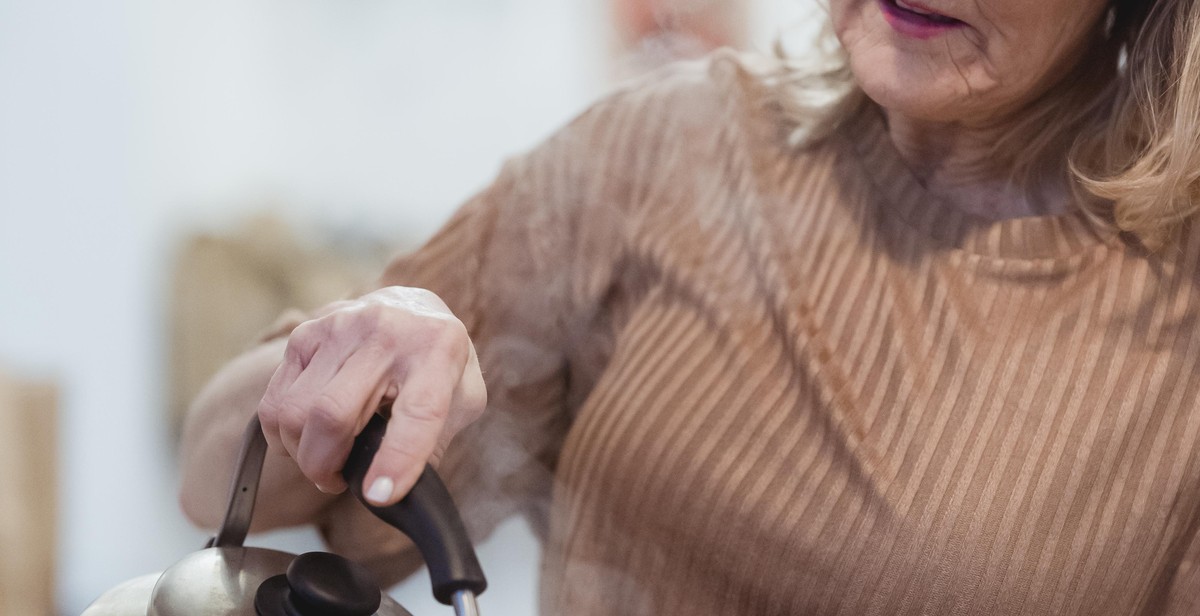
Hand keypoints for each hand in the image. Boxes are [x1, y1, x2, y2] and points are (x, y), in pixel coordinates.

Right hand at [258, 286, 486, 505]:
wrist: (411, 307)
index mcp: (438, 350)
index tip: (379, 496)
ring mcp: (340, 328)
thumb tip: (398, 492)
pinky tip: (304, 437)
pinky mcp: (305, 334)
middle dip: (324, 466)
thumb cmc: (438, 363)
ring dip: (302, 454)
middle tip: (335, 481)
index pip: (417, 411)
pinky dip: (281, 435)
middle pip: (333, 414)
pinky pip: (274, 401)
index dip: (396, 460)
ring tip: (324, 460)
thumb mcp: (463, 398)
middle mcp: (386, 332)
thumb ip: (437, 443)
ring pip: (295, 411)